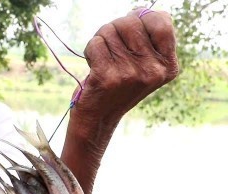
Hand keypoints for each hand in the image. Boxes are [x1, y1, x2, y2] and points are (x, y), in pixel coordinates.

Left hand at [71, 8, 178, 138]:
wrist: (99, 118)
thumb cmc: (119, 85)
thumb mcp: (144, 64)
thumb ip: (148, 37)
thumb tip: (141, 10)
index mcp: (167, 65)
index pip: (161, 20)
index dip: (141, 19)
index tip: (131, 34)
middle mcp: (153, 70)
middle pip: (130, 22)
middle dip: (115, 29)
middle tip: (112, 49)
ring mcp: (131, 74)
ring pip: (110, 30)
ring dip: (101, 40)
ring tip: (104, 60)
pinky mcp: (108, 77)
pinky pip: (96, 43)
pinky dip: (90, 50)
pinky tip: (94, 67)